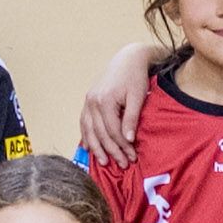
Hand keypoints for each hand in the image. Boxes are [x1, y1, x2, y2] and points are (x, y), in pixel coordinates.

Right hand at [75, 40, 155, 163]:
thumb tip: (128, 140)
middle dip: (112, 151)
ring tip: (105, 162)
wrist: (127, 59)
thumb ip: (132, 118)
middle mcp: (92, 102)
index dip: (123, 146)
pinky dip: (86, 136)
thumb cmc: (135, 77)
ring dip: (96, 148)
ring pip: (89, 130)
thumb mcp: (138, 97)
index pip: (113, 131)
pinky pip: (84, 122)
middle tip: (123, 164)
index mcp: (105, 100)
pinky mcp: (88, 100)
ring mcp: (88, 101)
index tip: (132, 157)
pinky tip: (88, 148)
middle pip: (101, 133)